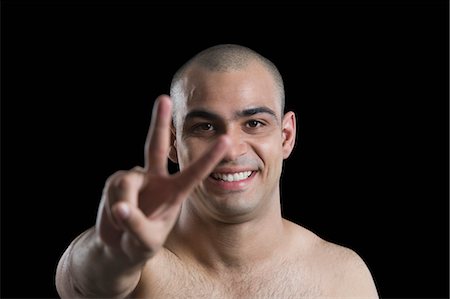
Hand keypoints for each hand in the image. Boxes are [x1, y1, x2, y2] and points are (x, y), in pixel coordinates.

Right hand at [95, 95, 228, 264]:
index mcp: (174, 192)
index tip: (227, 140)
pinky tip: (115, 215)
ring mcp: (136, 178)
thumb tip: (120, 207)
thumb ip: (136, 224)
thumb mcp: (144, 241)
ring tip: (124, 220)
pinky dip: (113, 207)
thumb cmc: (140, 243)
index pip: (194, 173)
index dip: (210, 157)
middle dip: (159, 123)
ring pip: (127, 181)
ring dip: (124, 204)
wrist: (119, 247)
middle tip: (163, 98)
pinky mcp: (116, 182)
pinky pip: (113, 189)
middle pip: (156, 146)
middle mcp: (156, 179)